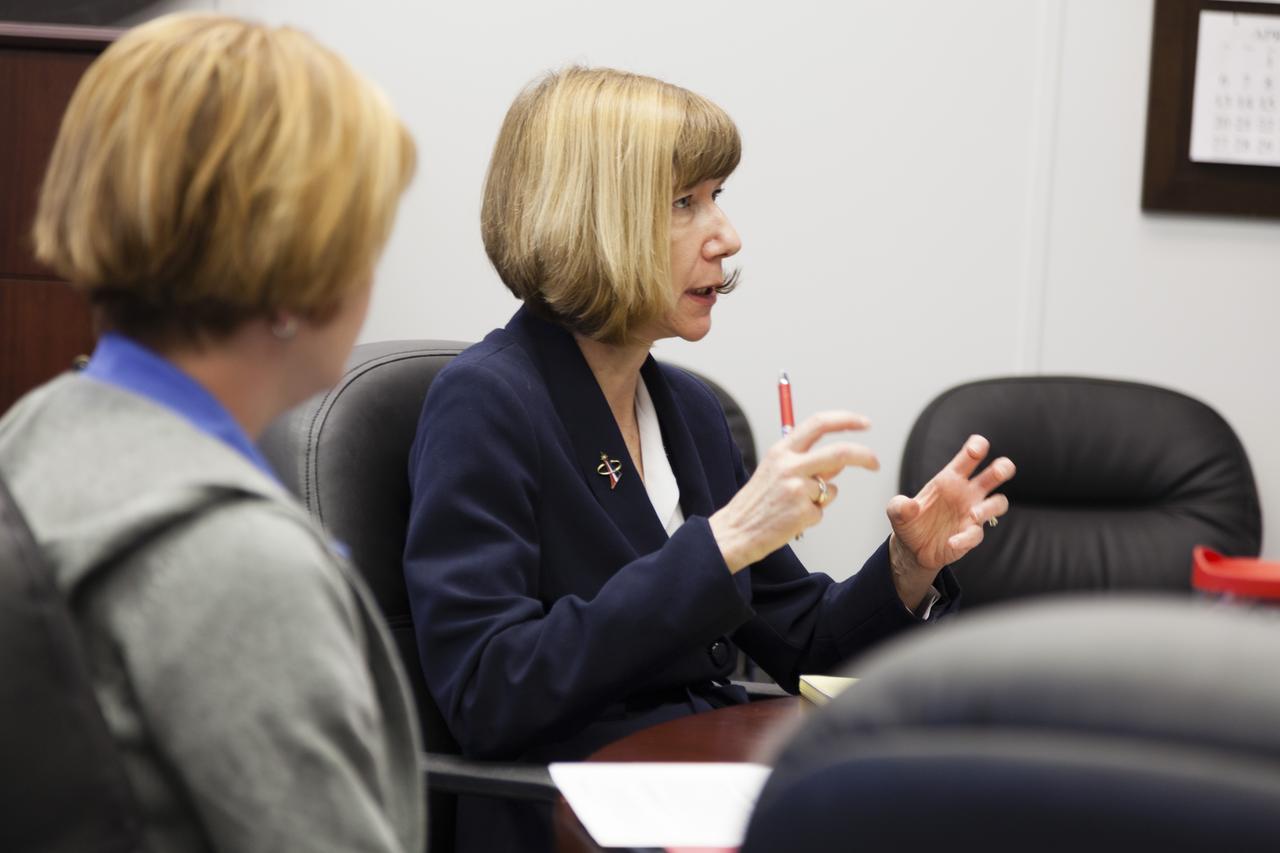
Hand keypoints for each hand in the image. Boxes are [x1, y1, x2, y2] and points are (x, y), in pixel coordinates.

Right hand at [710, 411, 878, 572]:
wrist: (734, 531)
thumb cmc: (756, 503)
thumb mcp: (775, 472)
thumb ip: (807, 462)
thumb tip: (838, 461)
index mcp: (781, 450)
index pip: (819, 423)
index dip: (845, 420)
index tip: (864, 423)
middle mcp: (789, 465)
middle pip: (839, 453)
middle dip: (864, 456)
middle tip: (875, 463)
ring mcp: (796, 489)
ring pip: (830, 488)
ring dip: (821, 499)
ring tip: (793, 507)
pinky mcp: (802, 511)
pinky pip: (821, 511)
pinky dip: (811, 516)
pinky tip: (790, 520)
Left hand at [886, 434, 1014, 608]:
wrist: (911, 548)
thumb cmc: (909, 521)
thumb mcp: (896, 512)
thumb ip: (899, 506)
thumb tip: (910, 505)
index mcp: (950, 479)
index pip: (969, 458)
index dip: (976, 448)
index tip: (977, 448)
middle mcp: (966, 493)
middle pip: (994, 475)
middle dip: (1002, 468)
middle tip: (1000, 469)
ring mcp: (972, 514)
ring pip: (998, 503)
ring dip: (989, 507)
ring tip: (972, 515)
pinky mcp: (971, 535)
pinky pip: (977, 534)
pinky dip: (965, 539)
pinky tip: (952, 542)